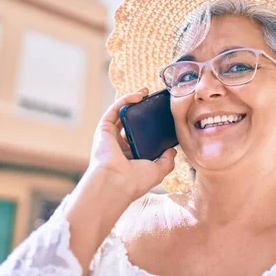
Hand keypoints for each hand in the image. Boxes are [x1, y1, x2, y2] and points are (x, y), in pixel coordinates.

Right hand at [87, 87, 176, 202]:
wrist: (116, 182)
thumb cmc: (135, 181)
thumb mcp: (158, 171)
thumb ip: (166, 161)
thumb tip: (172, 151)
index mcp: (130, 158)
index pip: (139, 139)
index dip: (149, 128)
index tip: (161, 118)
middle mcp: (118, 148)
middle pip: (130, 124)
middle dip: (140, 111)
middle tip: (153, 102)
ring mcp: (110, 138)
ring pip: (121, 115)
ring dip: (132, 101)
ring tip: (146, 93)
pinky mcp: (103, 130)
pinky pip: (114, 110)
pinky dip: (125, 101)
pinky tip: (138, 95)